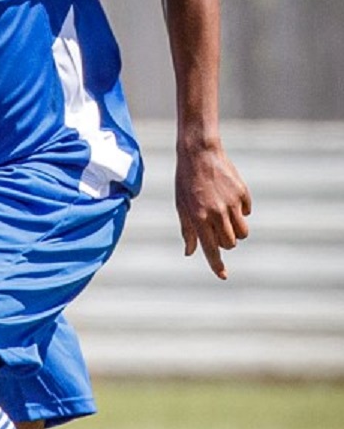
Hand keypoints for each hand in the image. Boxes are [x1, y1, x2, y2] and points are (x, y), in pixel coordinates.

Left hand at [175, 144, 251, 278]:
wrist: (199, 153)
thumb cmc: (186, 181)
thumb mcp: (181, 206)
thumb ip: (187, 230)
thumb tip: (190, 252)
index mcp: (199, 218)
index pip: (211, 249)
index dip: (217, 265)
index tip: (223, 276)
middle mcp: (217, 213)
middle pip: (230, 244)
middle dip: (225, 242)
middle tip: (216, 229)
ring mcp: (231, 203)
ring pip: (243, 233)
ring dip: (236, 231)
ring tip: (226, 219)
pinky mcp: (242, 193)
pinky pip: (247, 212)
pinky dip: (241, 212)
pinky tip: (230, 200)